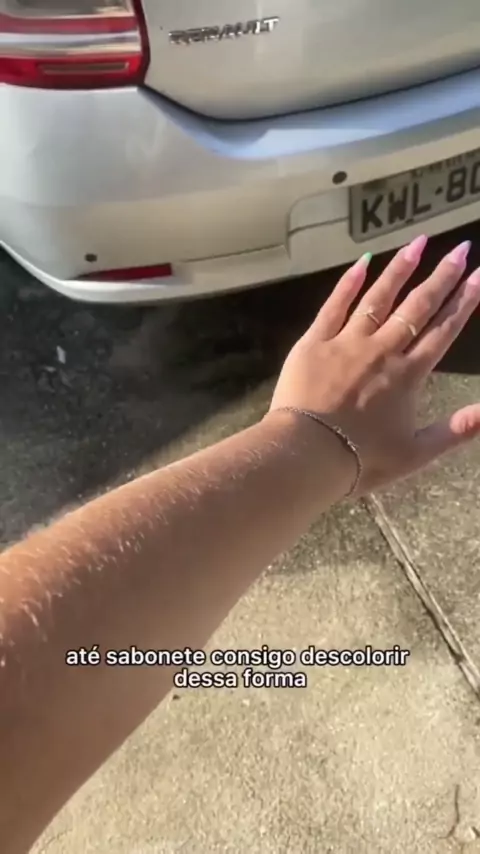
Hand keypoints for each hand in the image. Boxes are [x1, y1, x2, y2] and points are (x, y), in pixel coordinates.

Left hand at [269, 235, 479, 494]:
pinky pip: (334, 306)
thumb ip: (455, 431)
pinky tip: (363, 262)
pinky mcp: (314, 342)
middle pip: (417, 308)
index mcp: (409, 376)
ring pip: (379, 298)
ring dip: (401, 269)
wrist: (307, 455)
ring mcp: (347, 342)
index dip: (464, 301)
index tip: (479, 275)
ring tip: (418, 243)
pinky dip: (349, 283)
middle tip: (461, 249)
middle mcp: (382, 351)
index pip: (443, 331)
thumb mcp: (416, 454)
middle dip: (442, 276)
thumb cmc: (362, 460)